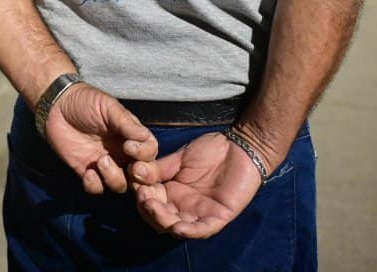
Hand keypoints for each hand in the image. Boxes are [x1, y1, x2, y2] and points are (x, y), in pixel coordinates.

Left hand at [43, 84, 157, 194]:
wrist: (56, 106)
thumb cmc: (85, 101)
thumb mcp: (108, 106)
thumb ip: (126, 123)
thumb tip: (145, 136)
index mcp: (132, 136)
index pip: (150, 152)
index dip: (144, 154)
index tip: (129, 146)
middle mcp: (123, 153)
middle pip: (142, 175)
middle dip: (142, 176)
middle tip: (133, 170)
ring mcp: (106, 165)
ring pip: (121, 185)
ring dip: (114, 178)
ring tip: (101, 161)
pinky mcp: (88, 172)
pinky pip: (97, 188)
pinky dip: (95, 184)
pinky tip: (88, 171)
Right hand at [130, 131, 268, 238]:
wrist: (241, 146)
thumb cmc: (213, 149)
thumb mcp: (180, 157)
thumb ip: (159, 167)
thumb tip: (135, 170)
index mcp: (173, 193)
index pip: (151, 203)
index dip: (142, 197)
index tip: (137, 184)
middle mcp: (184, 207)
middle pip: (161, 219)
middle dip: (149, 210)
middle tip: (144, 197)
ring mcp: (201, 214)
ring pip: (177, 227)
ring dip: (163, 221)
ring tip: (154, 208)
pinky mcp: (218, 218)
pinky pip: (202, 229)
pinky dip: (189, 231)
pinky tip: (177, 226)